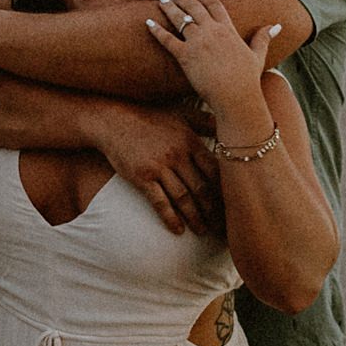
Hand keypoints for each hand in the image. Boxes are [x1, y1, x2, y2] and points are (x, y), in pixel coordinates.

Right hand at [93, 100, 221, 235]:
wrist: (113, 120)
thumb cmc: (148, 116)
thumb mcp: (179, 113)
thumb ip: (203, 120)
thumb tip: (224, 124)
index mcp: (190, 140)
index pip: (215, 170)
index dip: (225, 190)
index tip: (232, 204)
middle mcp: (178, 154)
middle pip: (202, 188)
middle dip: (214, 210)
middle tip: (222, 226)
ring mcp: (159, 166)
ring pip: (184, 198)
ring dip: (195, 218)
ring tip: (203, 231)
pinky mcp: (142, 177)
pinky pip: (159, 202)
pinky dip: (170, 218)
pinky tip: (178, 230)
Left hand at [145, 0, 275, 125]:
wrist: (236, 97)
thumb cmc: (247, 80)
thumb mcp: (257, 55)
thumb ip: (263, 38)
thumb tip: (276, 26)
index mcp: (228, 29)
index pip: (214, 4)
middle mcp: (212, 32)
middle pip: (194, 7)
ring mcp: (198, 43)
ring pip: (180, 18)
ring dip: (169, 7)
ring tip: (161, 1)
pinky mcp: (186, 56)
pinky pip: (167, 39)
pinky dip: (156, 30)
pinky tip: (147, 22)